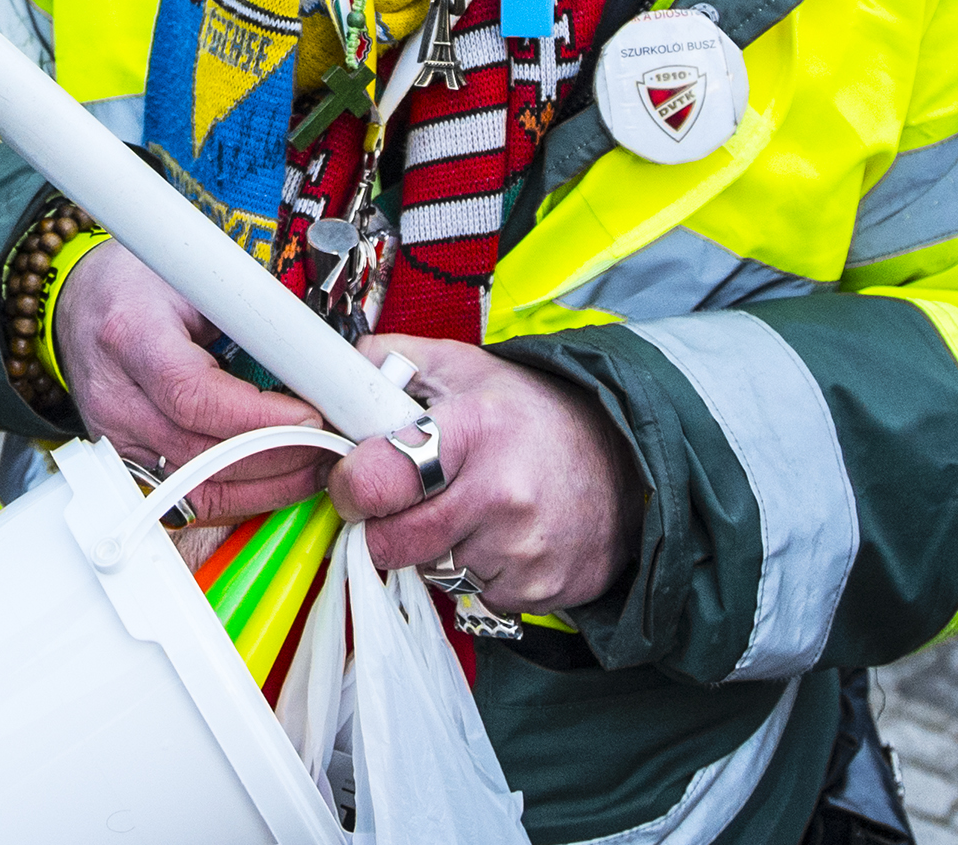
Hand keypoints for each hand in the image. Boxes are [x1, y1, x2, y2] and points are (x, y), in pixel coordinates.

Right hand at [53, 241, 328, 521]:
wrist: (80, 302)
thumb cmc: (137, 283)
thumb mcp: (192, 275)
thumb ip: (248, 311)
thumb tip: (318, 349)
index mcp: (130, 336)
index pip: (193, 395)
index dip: (259, 417)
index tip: (311, 415)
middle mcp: (115, 397)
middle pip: (202, 452)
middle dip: (280, 457)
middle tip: (331, 445)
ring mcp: (115, 439)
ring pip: (198, 487)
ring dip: (268, 485)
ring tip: (315, 464)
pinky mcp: (125, 465)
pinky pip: (188, 498)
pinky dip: (239, 494)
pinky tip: (276, 479)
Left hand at [328, 334, 640, 618]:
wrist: (627, 460)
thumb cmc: (536, 414)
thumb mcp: (465, 368)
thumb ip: (391, 362)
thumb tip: (330, 372)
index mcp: (473, 431)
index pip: (377, 480)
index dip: (351, 484)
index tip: (356, 479)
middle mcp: (500, 496)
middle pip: (390, 544)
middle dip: (384, 525)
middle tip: (406, 501)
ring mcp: (521, 551)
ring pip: (429, 572)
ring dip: (434, 549)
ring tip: (467, 510)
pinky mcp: (537, 590)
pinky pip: (471, 595)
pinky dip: (474, 572)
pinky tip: (498, 536)